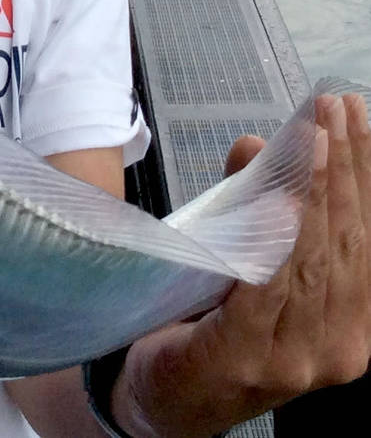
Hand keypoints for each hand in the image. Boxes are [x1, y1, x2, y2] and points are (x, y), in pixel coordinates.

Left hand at [114, 94, 370, 436]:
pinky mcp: (244, 359)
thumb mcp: (241, 263)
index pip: (361, 236)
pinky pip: (265, 291)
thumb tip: (260, 144)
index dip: (360, 172)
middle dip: (340, 167)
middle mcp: (335, 347)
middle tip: (330, 108)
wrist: (158, 400)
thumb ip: (253, 211)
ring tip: (309, 136)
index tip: (353, 114)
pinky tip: (280, 202)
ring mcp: (293, 359)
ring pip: (310, 260)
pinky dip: (275, 243)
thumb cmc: (205, 327)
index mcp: (347, 326)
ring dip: (312, 191)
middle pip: (342, 241)